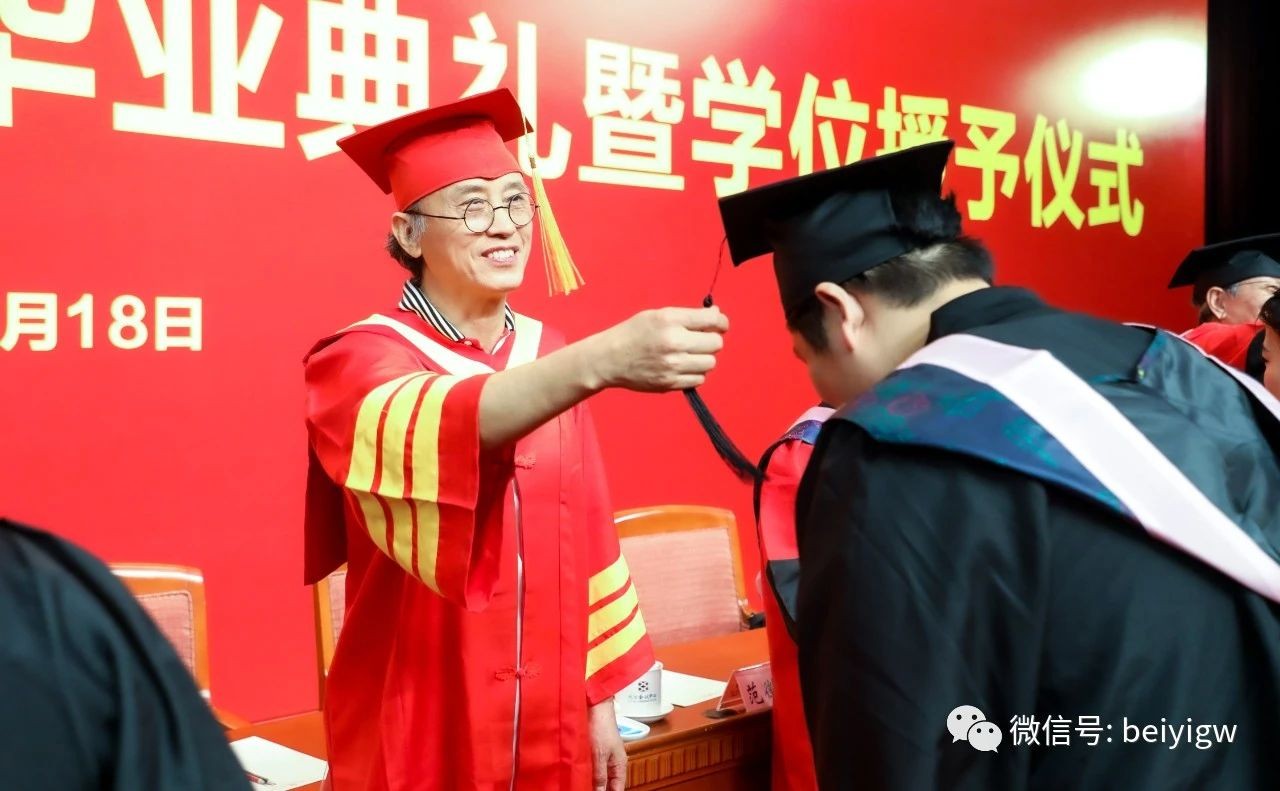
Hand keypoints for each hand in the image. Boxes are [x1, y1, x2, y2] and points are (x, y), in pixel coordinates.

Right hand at [588, 307, 728, 391]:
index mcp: (670, 321)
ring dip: (704, 358)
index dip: (721, 322)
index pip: (712, 321)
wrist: (609, 359)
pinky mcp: (670, 384)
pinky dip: (695, 373)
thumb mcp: (657, 315)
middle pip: (716, 344)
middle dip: (711, 340)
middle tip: (700, 340)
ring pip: (710, 363)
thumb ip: (687, 316)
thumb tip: (716, 317)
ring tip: (689, 354)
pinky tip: (682, 366)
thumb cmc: (633, 333)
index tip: (719, 324)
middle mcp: (674, 343)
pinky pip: (699, 379)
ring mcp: (673, 366)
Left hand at [588, 697, 626, 790]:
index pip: (618, 789)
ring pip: (599, 776)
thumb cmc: (601, 726)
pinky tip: (578, 775)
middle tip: (583, 788)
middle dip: (598, 789)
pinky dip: (586, 772)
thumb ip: (600, 776)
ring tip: (580, 784)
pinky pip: (592, 767)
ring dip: (591, 782)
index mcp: (619, 765)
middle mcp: (613, 763)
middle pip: (608, 784)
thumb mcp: (600, 755)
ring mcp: (604, 757)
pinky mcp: (595, 751)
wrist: (595, 706)